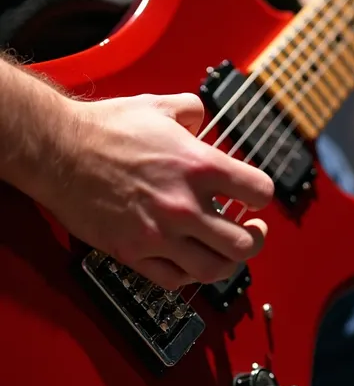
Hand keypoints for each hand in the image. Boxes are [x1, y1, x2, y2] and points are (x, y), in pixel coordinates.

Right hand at [44, 93, 273, 289]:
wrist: (59, 151)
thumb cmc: (104, 129)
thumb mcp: (159, 106)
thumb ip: (191, 110)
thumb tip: (201, 120)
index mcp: (199, 166)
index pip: (259, 191)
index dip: (262, 194)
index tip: (254, 196)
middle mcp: (185, 205)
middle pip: (245, 243)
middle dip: (256, 237)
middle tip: (253, 231)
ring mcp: (160, 235)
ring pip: (215, 270)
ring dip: (228, 261)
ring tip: (227, 251)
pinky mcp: (135, 253)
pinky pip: (175, 280)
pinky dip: (190, 274)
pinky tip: (191, 261)